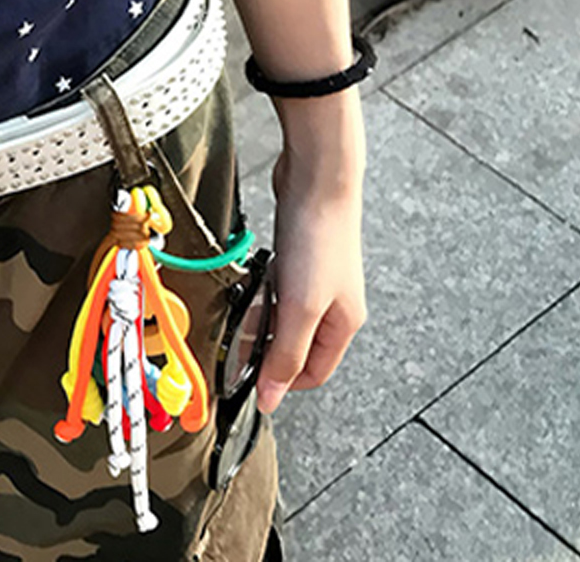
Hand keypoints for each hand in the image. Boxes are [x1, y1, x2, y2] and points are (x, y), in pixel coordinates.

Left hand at [255, 142, 366, 413]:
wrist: (318, 177)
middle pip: (297, 343)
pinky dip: (261, 287)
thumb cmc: (318, 239)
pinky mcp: (299, 252)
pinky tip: (249, 279)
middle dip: (266, 346)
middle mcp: (333, 303)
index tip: (249, 384)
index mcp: (344, 324)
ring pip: (283, 312)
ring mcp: (316, 276)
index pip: (314, 373)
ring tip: (242, 307)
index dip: (283, 383)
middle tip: (236, 342)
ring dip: (261, 314)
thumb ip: (286, 354)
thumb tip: (271, 400)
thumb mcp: (301, 307)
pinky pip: (276, 283)